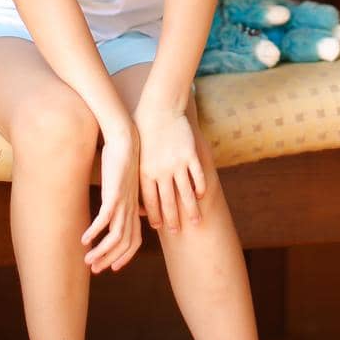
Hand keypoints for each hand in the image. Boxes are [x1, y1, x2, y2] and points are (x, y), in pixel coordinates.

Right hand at [82, 124, 140, 273]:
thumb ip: (126, 199)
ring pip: (116, 236)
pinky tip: (84, 238)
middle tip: (94, 270)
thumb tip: (129, 209)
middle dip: (109, 259)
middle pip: (125, 244)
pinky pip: (105, 219)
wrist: (126, 139)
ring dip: (101, 251)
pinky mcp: (114, 193)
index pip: (134, 241)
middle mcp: (132, 209)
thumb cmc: (123, 161)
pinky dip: (95, 231)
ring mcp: (124, 202)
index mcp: (135, 208)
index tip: (112, 267)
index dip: (124, 257)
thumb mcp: (126, 184)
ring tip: (87, 259)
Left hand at [134, 109, 206, 234]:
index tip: (159, 227)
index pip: (150, 201)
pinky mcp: (190, 154)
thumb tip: (137, 191)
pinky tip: (202, 195)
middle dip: (174, 219)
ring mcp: (177, 163)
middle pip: (169, 202)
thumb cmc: (144, 130)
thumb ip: (139, 174)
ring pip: (186, 193)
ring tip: (197, 221)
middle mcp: (161, 171)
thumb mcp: (137, 154)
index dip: (155, 216)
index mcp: (145, 172)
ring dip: (191, 210)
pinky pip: (197, 176)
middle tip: (178, 231)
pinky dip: (200, 188)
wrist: (159, 108)